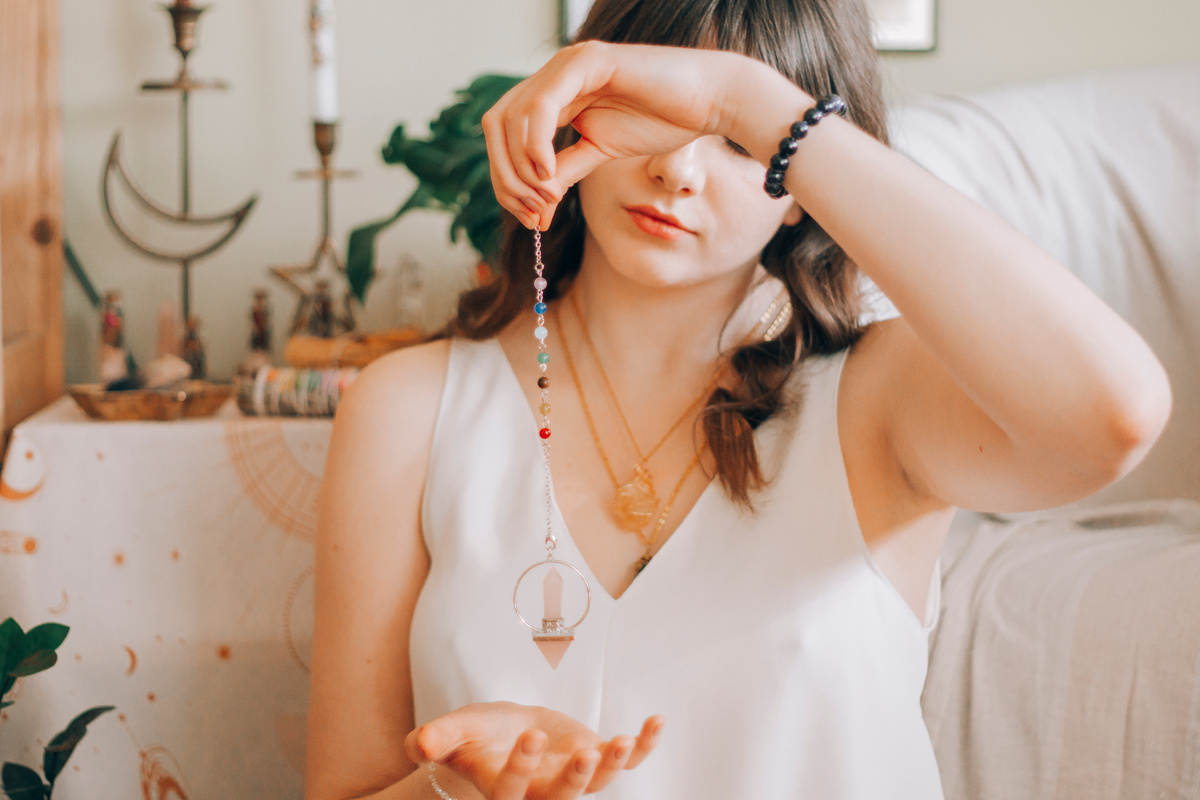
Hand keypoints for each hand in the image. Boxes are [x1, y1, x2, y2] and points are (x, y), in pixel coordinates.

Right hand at [405, 701, 663, 798]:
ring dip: (613, 766)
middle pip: (560, 799)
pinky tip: (656, 723)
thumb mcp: (455, 731)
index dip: (521, 768)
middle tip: (584, 753)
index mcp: (502, 789)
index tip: (529, 734)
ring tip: (620, 741)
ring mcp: (572, 779)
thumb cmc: (477, 735)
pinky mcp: (594, 761)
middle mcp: (540, 793)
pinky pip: (625, 761)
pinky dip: (643, 746)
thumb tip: (420, 744)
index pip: (510, 791)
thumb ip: (437, 738)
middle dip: (574, 780)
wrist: (507, 734)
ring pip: (596, 785)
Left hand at [482, 41, 766, 228]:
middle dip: (505, 176)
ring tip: (545, 198)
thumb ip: (565, 172)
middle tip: (531, 213)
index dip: (506, 179)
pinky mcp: (587, 61)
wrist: (709, 101)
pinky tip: (549, 173)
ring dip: (519, 167)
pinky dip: (536, 144)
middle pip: (495, 125)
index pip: (503, 134)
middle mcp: (553, 75)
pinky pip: (541, 105)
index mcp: (553, 94)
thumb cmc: (663, 122)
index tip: (531, 218)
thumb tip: (535, 206)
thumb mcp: (600, 154)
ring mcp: (567, 65)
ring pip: (511, 117)